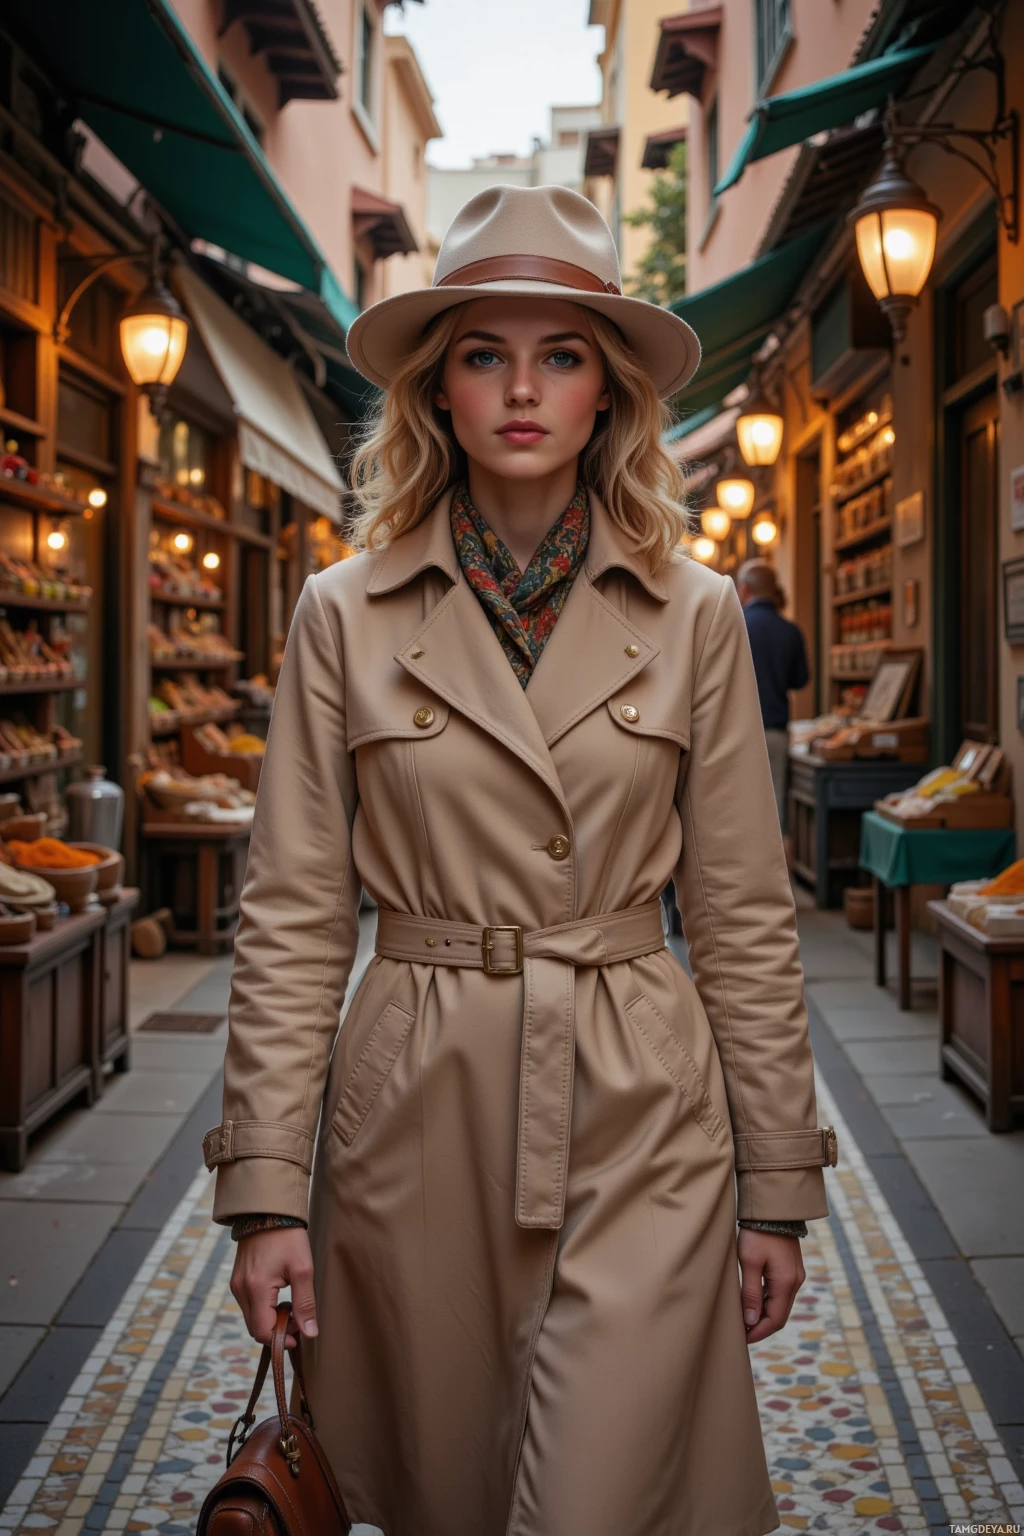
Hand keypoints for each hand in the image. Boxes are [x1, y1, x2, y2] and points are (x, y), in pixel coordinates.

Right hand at [230, 1226, 317, 1347]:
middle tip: (298, 1320)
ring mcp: (236, 1284)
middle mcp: (240, 1289)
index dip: (281, 1338)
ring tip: (292, 1306)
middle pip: (255, 1327)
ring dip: (270, 1320)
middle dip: (277, 1330)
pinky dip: (263, 1309)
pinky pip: (249, 1305)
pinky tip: (280, 1298)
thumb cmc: (288, 1237)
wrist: (269, 1211)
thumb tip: (310, 1333)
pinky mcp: (237, 1279)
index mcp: (255, 1288)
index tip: (298, 1335)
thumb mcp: (303, 1269)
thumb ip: (305, 1303)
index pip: (262, 1330)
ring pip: (251, 1317)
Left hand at [736, 1227, 804, 1343]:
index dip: (758, 1332)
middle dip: (761, 1327)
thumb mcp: (749, 1262)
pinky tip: (753, 1303)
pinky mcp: (791, 1268)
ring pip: (780, 1304)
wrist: (773, 1208)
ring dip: (764, 1315)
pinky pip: (780, 1293)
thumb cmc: (757, 1234)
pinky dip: (768, 1302)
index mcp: (786, 1283)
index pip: (775, 1320)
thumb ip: (750, 1293)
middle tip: (742, 1333)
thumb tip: (750, 1321)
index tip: (743, 1339)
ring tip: (744, 1320)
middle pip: (780, 1315)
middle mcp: (795, 1282)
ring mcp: (795, 1275)